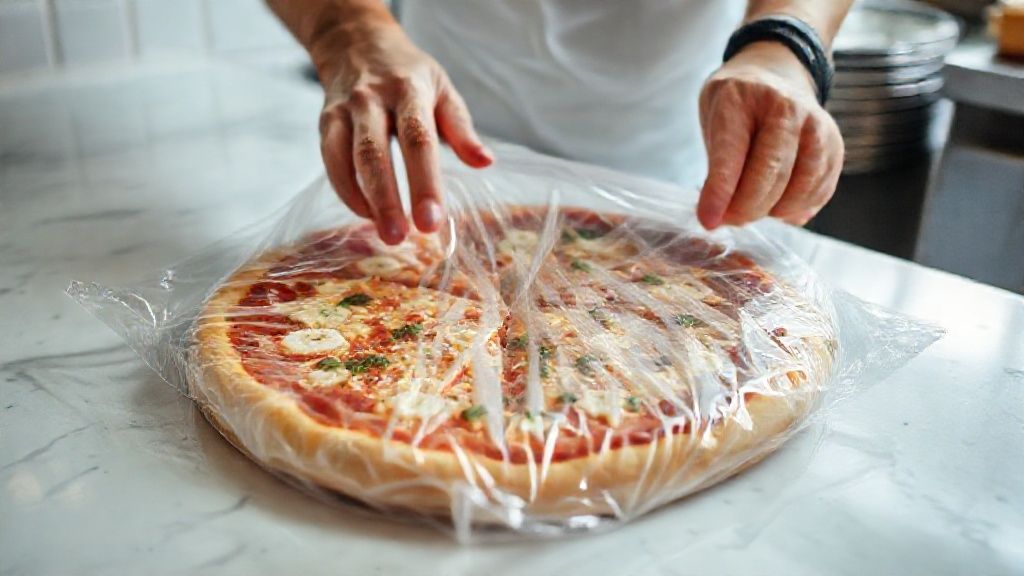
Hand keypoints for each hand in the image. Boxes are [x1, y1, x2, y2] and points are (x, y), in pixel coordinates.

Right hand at [312, 22, 492, 244]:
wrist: (356, 41)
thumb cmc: (409, 74)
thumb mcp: (443, 90)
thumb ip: (461, 129)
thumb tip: (485, 162)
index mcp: (408, 90)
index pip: (417, 139)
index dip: (424, 182)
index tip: (432, 221)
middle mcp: (371, 99)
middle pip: (375, 153)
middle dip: (387, 199)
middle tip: (400, 237)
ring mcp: (343, 111)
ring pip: (346, 160)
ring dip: (364, 201)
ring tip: (385, 234)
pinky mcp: (325, 122)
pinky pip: (330, 163)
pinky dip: (348, 192)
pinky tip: (367, 214)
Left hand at [697, 41, 843, 228]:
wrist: (774, 79)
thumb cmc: (736, 108)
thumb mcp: (713, 123)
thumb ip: (717, 168)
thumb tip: (716, 218)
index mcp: (742, 98)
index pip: (732, 151)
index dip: (720, 191)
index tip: (707, 220)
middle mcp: (786, 107)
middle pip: (771, 171)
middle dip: (746, 207)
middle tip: (729, 220)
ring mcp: (815, 125)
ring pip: (800, 185)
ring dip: (773, 211)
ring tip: (753, 211)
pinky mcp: (834, 146)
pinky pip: (819, 190)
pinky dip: (797, 209)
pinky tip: (778, 209)